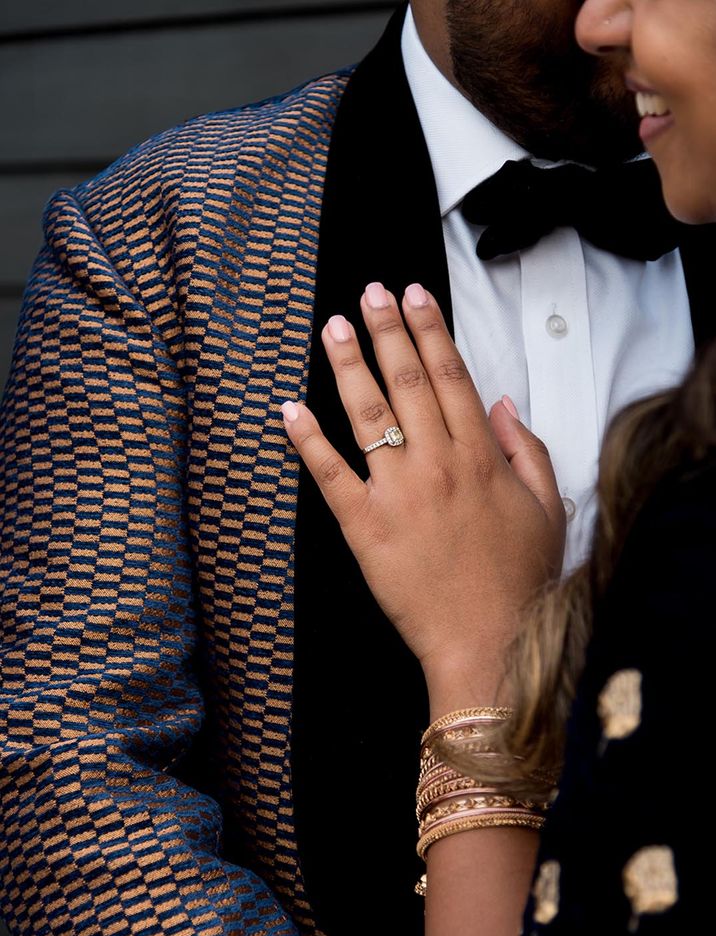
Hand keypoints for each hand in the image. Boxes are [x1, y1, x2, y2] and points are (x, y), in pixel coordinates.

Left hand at [282, 282, 564, 705]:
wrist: (488, 640)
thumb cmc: (518, 579)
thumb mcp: (546, 507)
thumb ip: (524, 449)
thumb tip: (501, 404)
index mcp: (480, 456)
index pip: (451, 376)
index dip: (429, 330)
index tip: (414, 296)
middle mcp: (437, 464)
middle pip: (407, 382)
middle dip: (387, 330)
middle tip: (369, 294)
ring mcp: (397, 493)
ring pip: (367, 415)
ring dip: (347, 366)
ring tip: (333, 329)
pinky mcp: (365, 526)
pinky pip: (330, 475)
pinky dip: (308, 440)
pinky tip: (291, 409)